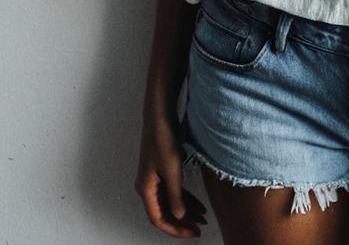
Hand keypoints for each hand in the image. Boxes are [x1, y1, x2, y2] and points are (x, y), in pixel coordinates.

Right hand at [136, 113, 207, 237]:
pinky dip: (185, 198)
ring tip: (203, 217)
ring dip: (186, 210)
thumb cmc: (163, 139)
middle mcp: (148, 186)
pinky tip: (198, 203)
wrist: (160, 116)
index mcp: (146, 189)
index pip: (159, 219)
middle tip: (199, 228)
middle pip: (164, 212)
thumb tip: (179, 216)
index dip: (175, 229)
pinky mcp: (162, 170)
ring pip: (170, 202)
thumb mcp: (172, 170)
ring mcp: (155, 178)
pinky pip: (173, 190)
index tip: (192, 233)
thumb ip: (175, 195)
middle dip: (182, 222)